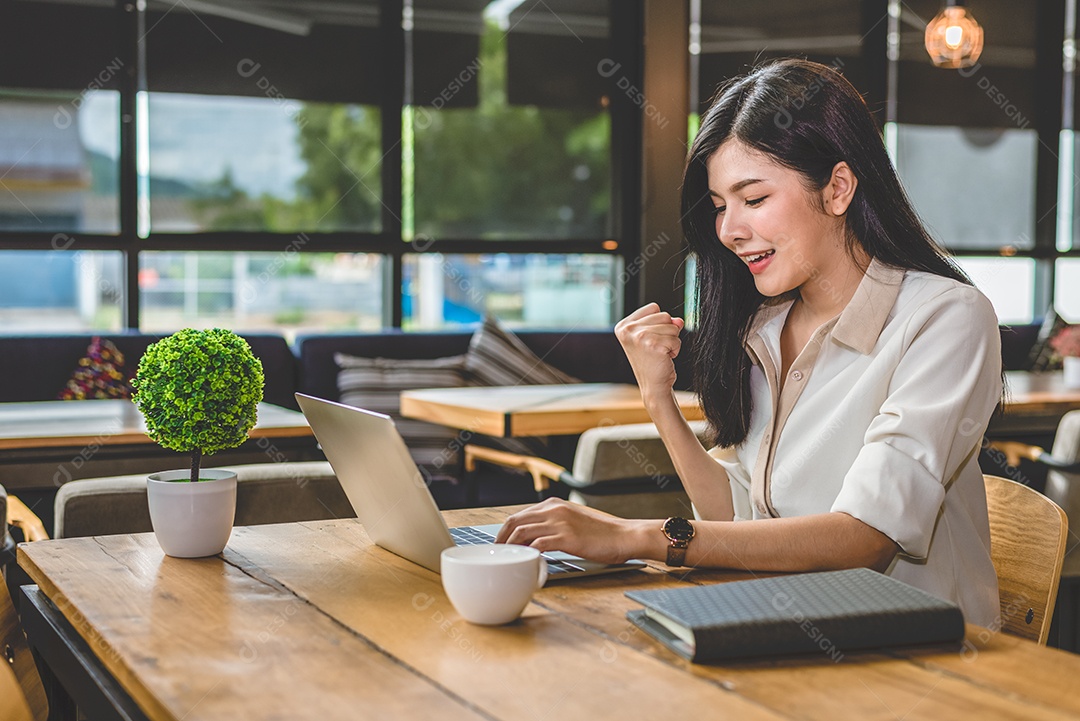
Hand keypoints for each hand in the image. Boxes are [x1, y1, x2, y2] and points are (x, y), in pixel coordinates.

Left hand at [495, 498, 656, 563]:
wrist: (625, 536)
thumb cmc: (603, 533)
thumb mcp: (574, 520)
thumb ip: (555, 524)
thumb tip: (535, 538)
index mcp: (554, 504)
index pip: (519, 515)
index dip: (505, 530)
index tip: (500, 544)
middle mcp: (554, 509)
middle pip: (515, 521)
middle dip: (501, 538)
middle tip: (497, 554)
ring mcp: (560, 522)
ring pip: (522, 532)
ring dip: (510, 547)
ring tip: (507, 560)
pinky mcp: (567, 538)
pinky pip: (538, 545)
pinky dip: (527, 554)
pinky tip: (526, 563)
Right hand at [614, 303, 684, 397]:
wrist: (653, 386)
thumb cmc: (652, 362)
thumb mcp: (654, 337)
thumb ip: (666, 323)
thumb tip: (679, 321)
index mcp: (623, 326)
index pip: (654, 307)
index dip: (658, 323)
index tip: (650, 340)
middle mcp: (629, 330)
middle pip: (664, 315)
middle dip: (667, 332)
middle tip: (656, 348)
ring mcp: (640, 336)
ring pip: (672, 327)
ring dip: (672, 341)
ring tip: (660, 353)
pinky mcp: (654, 345)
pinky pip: (676, 339)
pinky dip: (675, 349)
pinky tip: (664, 358)